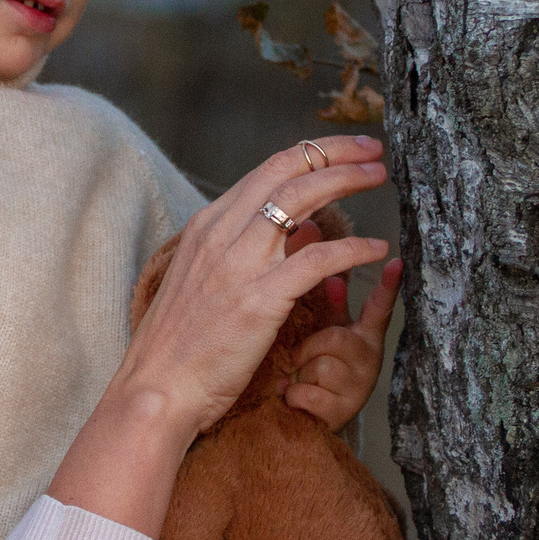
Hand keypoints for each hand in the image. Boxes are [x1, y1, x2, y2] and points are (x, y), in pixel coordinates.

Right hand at [116, 137, 394, 430]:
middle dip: (336, 152)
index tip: (346, 151)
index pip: (266, 170)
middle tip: (374, 151)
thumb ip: (249, 251)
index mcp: (207, 226)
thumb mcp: (207, 281)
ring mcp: (239, 265)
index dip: (311, 154)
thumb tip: (302, 229)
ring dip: (347, 180)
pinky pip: (317, 260)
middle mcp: (222, 234)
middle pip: (286, 171)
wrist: (157, 389)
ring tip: (380, 177)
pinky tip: (377, 248)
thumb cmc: (181, 346)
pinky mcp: (259, 300)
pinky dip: (352, 248)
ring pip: (301, 200)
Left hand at [282, 224, 402, 431]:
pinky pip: (305, 392)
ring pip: (318, 364)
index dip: (388, 287)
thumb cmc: (313, 369)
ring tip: (298, 379)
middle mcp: (368, 360)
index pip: (379, 308)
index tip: (396, 262)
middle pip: (335, 337)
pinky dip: (291, 394)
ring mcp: (357, 388)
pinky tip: (292, 398)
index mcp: (364, 336)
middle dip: (308, 346)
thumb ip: (322, 290)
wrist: (300, 421)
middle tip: (299, 358)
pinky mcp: (338, 413)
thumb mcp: (320, 328)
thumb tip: (321, 246)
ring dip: (299, 371)